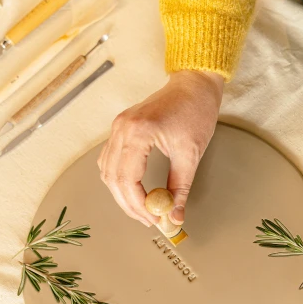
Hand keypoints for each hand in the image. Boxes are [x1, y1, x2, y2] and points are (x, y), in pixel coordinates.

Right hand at [98, 70, 223, 225]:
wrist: (193, 84)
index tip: (154, 218)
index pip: (127, 179)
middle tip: (149, 219)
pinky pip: (109, 159)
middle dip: (129, 204)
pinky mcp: (121, 127)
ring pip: (107, 171)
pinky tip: (134, 189)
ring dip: (122, 193)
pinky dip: (118, 178)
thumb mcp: (191, 154)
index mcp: (139, 132)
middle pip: (113, 178)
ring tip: (144, 208)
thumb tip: (175, 215)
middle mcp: (122, 128)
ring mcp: (118, 126)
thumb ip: (180, 188)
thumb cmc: (195, 111)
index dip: (139, 205)